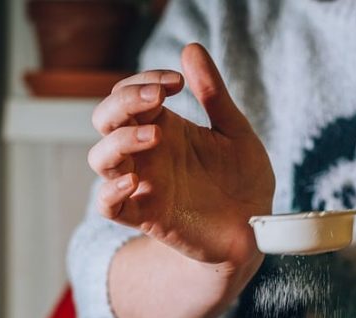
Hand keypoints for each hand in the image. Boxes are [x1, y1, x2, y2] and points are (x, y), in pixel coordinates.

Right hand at [88, 43, 273, 266]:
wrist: (254, 229)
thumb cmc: (243, 179)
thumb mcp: (235, 132)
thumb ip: (214, 94)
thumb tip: (191, 48)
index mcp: (163, 127)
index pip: (130, 94)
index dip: (144, 80)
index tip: (178, 81)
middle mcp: (147, 153)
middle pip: (106, 119)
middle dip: (124, 102)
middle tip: (159, 99)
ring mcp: (143, 184)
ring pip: (101, 158)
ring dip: (120, 141)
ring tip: (156, 136)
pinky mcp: (146, 216)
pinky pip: (107, 205)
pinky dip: (110, 192)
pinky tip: (135, 180)